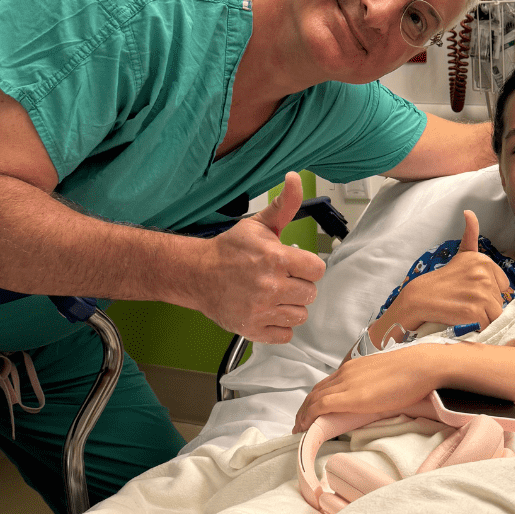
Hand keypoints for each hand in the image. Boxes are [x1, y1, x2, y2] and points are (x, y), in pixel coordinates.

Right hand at [193, 172, 325, 342]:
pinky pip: (285, 334)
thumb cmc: (230, 250)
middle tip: (280, 280)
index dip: (308, 267)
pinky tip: (267, 312)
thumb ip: (284, 205)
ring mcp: (261, 309)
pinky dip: (279, 326)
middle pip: (310, 293)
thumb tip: (295, 178)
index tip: (296, 266)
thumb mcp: (258, 225)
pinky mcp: (252, 328)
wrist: (197, 274)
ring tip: (274, 296)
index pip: (317, 270)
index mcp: (275, 258)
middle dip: (298, 286)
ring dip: (290, 306)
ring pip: (300, 315)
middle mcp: (270, 286)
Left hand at [293, 343, 450, 431]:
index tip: (310, 412)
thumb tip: (376, 398)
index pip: (327, 384)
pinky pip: (320, 406)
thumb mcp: (388, 377)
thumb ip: (376, 385)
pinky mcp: (350, 396)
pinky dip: (308, 416)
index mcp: (354, 367)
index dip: (315, 399)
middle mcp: (346, 373)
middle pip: (316, 391)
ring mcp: (346, 383)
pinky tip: (304, 428)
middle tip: (299, 424)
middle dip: (304, 408)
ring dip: (303, 414)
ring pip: (314, 399)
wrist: (422, 366)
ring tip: (299, 429)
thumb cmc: (414, 372)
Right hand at [372, 211, 510, 342]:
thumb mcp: (461, 255)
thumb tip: (469, 211)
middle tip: (463, 301)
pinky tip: (463, 319)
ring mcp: (479, 293)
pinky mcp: (474, 310)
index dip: (488, 292)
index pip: (503, 285)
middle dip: (485, 306)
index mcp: (483, 261)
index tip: (470, 291)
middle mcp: (483, 274)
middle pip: (500, 301)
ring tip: (463, 310)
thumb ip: (470, 235)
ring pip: (495, 315)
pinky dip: (478, 328)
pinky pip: (488, 326)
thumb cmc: (441, 281)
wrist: (418, 299)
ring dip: (482, 318)